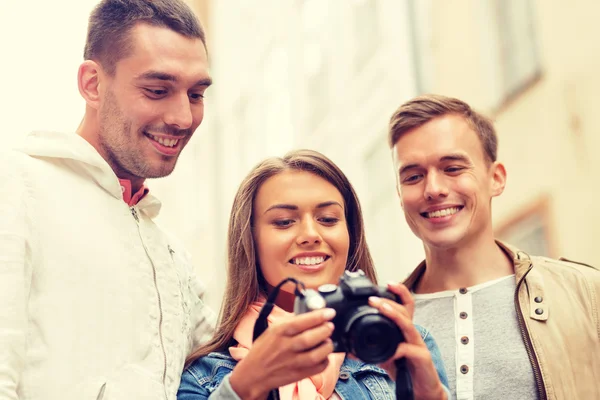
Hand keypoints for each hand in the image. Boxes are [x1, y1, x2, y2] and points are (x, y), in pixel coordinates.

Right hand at [229, 308, 335, 399]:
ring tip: (328, 341)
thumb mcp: (273, 329)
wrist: (254, 373)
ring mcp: (292, 362)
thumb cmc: (264, 348)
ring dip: (327, 346)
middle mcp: (286, 347)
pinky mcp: (298, 374)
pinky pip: (318, 368)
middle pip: (310, 338)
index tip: (330, 312)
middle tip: (330, 326)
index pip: (301, 322)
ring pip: (316, 355)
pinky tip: (324, 355)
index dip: (318, 316)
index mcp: (279, 332)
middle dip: (325, 330)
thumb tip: (311, 313)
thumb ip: (290, 321)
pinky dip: (325, 360)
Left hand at [369, 283, 446, 399]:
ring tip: (381, 309)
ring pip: (408, 325)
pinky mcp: (422, 358)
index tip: (388, 283)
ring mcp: (419, 345)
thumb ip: (371, 351)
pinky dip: (400, 349)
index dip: (399, 292)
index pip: (405, 306)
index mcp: (404, 330)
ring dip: (394, 315)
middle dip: (389, 302)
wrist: (422, 390)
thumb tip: (351, 350)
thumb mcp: (385, 357)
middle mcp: (412, 334)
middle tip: (372, 299)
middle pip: (404, 311)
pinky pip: (411, 350)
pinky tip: (391, 351)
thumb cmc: (405, 368)